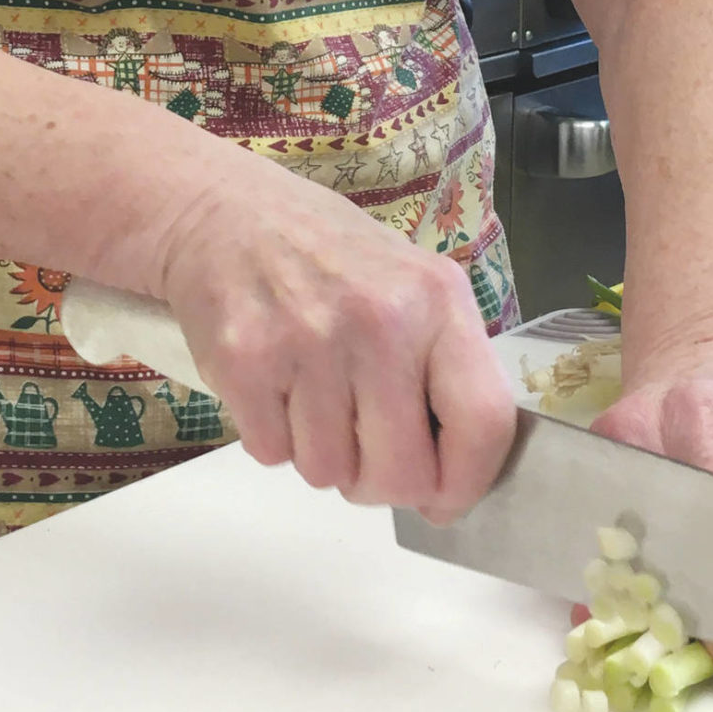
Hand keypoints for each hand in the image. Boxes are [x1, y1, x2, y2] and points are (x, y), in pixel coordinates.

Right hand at [156, 176, 517, 521]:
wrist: (227, 212)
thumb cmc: (330, 256)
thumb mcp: (411, 285)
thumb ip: (441, 370)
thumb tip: (450, 483)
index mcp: (438, 300)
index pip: (485, 420)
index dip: (467, 482)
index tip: (445, 500)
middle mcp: (380, 320)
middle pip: (402, 472)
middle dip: (381, 484)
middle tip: (363, 452)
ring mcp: (309, 341)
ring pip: (330, 474)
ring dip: (321, 456)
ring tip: (312, 395)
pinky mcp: (246, 361)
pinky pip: (274, 456)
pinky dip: (274, 438)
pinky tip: (275, 384)